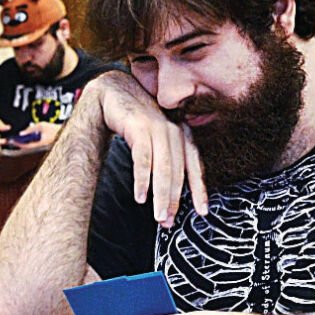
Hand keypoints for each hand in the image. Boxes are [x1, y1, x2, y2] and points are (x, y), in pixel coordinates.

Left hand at [10, 122, 57, 149]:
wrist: (63, 131)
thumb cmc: (54, 129)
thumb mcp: (41, 125)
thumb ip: (30, 129)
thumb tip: (21, 133)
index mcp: (39, 143)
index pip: (25, 145)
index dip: (17, 143)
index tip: (10, 141)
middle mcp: (39, 146)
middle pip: (26, 146)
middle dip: (18, 143)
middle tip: (10, 140)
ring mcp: (40, 146)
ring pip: (29, 145)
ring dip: (22, 142)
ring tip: (14, 139)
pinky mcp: (42, 144)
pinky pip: (32, 144)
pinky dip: (27, 141)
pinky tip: (23, 138)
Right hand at [84, 72, 206, 226]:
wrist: (112, 93)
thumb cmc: (134, 119)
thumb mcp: (155, 138)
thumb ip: (164, 157)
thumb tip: (168, 188)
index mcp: (181, 135)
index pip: (194, 167)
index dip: (199, 190)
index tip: (202, 211)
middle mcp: (174, 131)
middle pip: (178, 173)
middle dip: (174, 200)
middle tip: (168, 221)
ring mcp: (158, 128)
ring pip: (163, 169)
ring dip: (161, 196)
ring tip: (158, 216)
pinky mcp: (140, 127)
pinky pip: (144, 159)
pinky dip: (142, 180)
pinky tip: (140, 196)